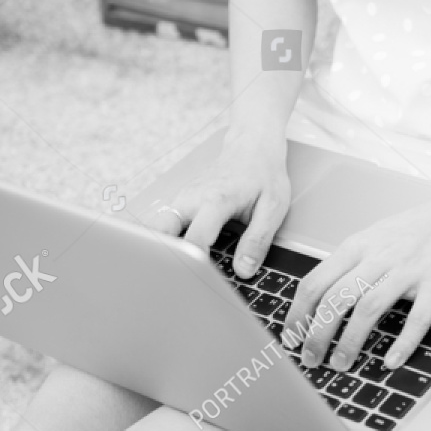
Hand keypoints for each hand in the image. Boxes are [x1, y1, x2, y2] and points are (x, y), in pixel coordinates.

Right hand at [149, 134, 291, 276]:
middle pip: (161, 233)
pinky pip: (166, 225)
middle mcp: (191, 199)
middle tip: (175, 282)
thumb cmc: (264, 176)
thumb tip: (244, 271)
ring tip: (171, 275)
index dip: (194, 265)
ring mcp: (182, 199)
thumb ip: (258, 241)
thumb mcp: (272, 209)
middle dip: (164, 258)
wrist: (252, 146)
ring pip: (158, 229)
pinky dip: (167, 242)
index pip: (194, 240)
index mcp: (215, 201)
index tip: (198, 284)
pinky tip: (176, 259)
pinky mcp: (181, 202)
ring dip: (162, 250)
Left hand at [287, 204, 430, 372]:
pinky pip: (417, 318)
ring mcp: (408, 270)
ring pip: (369, 309)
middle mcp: (378, 258)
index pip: (315, 283)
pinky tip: (391, 361)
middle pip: (336, 299)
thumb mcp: (372, 238)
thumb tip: (320, 299)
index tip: (291, 338)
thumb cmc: (415, 230)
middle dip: (317, 334)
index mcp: (356, 247)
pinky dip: (403, 343)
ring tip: (341, 363)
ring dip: (350, 341)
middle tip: (311, 359)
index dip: (297, 315)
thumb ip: (348, 265)